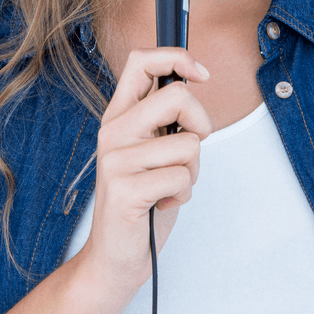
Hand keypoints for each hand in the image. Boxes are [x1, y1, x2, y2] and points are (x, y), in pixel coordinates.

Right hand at [83, 48, 211, 288]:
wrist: (114, 256)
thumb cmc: (142, 201)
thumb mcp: (152, 149)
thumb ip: (164, 118)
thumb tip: (193, 78)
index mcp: (118, 117)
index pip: (141, 62)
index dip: (177, 57)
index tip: (200, 74)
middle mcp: (112, 133)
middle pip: (178, 97)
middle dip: (201, 124)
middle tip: (188, 150)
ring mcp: (116, 161)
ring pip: (188, 144)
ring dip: (192, 170)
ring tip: (168, 186)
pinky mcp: (125, 190)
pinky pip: (181, 177)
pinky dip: (183, 194)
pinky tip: (161, 203)